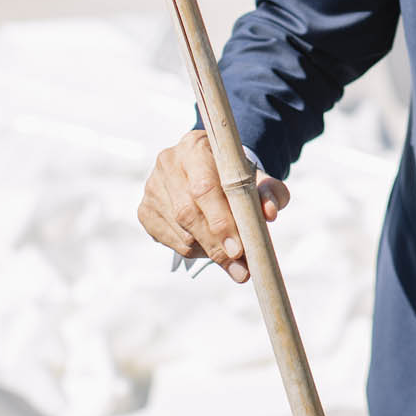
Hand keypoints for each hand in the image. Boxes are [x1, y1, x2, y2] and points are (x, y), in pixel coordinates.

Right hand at [137, 130, 288, 283]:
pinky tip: (209, 245)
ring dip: (208, 250)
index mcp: (196, 146)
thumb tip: (270, 213)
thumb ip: (271, 192)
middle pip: (188, 212)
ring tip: (232, 256)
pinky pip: (169, 240)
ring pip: (180, 230)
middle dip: (216, 244)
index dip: (220, 221)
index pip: (204, 187)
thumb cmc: (237, 177)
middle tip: (240, 269)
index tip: (238, 249)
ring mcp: (152, 186)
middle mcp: (168, 162)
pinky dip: (193, 250)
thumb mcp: (259, 180)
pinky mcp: (145, 209)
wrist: (211, 170)